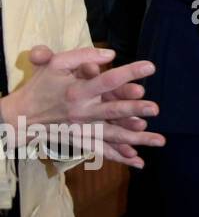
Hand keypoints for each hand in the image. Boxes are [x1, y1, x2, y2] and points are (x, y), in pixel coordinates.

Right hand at [2, 46, 163, 167]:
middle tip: (155, 108)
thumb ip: (82, 56)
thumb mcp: (55, 64)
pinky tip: (139, 162)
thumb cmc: (41, 86)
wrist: (20, 116)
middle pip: (112, 111)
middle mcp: (82, 112)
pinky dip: (120, 157)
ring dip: (136, 139)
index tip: (150, 66)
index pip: (107, 80)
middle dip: (134, 110)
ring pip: (113, 136)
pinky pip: (103, 150)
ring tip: (160, 140)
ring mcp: (82, 129)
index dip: (128, 73)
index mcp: (77, 91)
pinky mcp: (82, 140)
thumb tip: (110, 54)